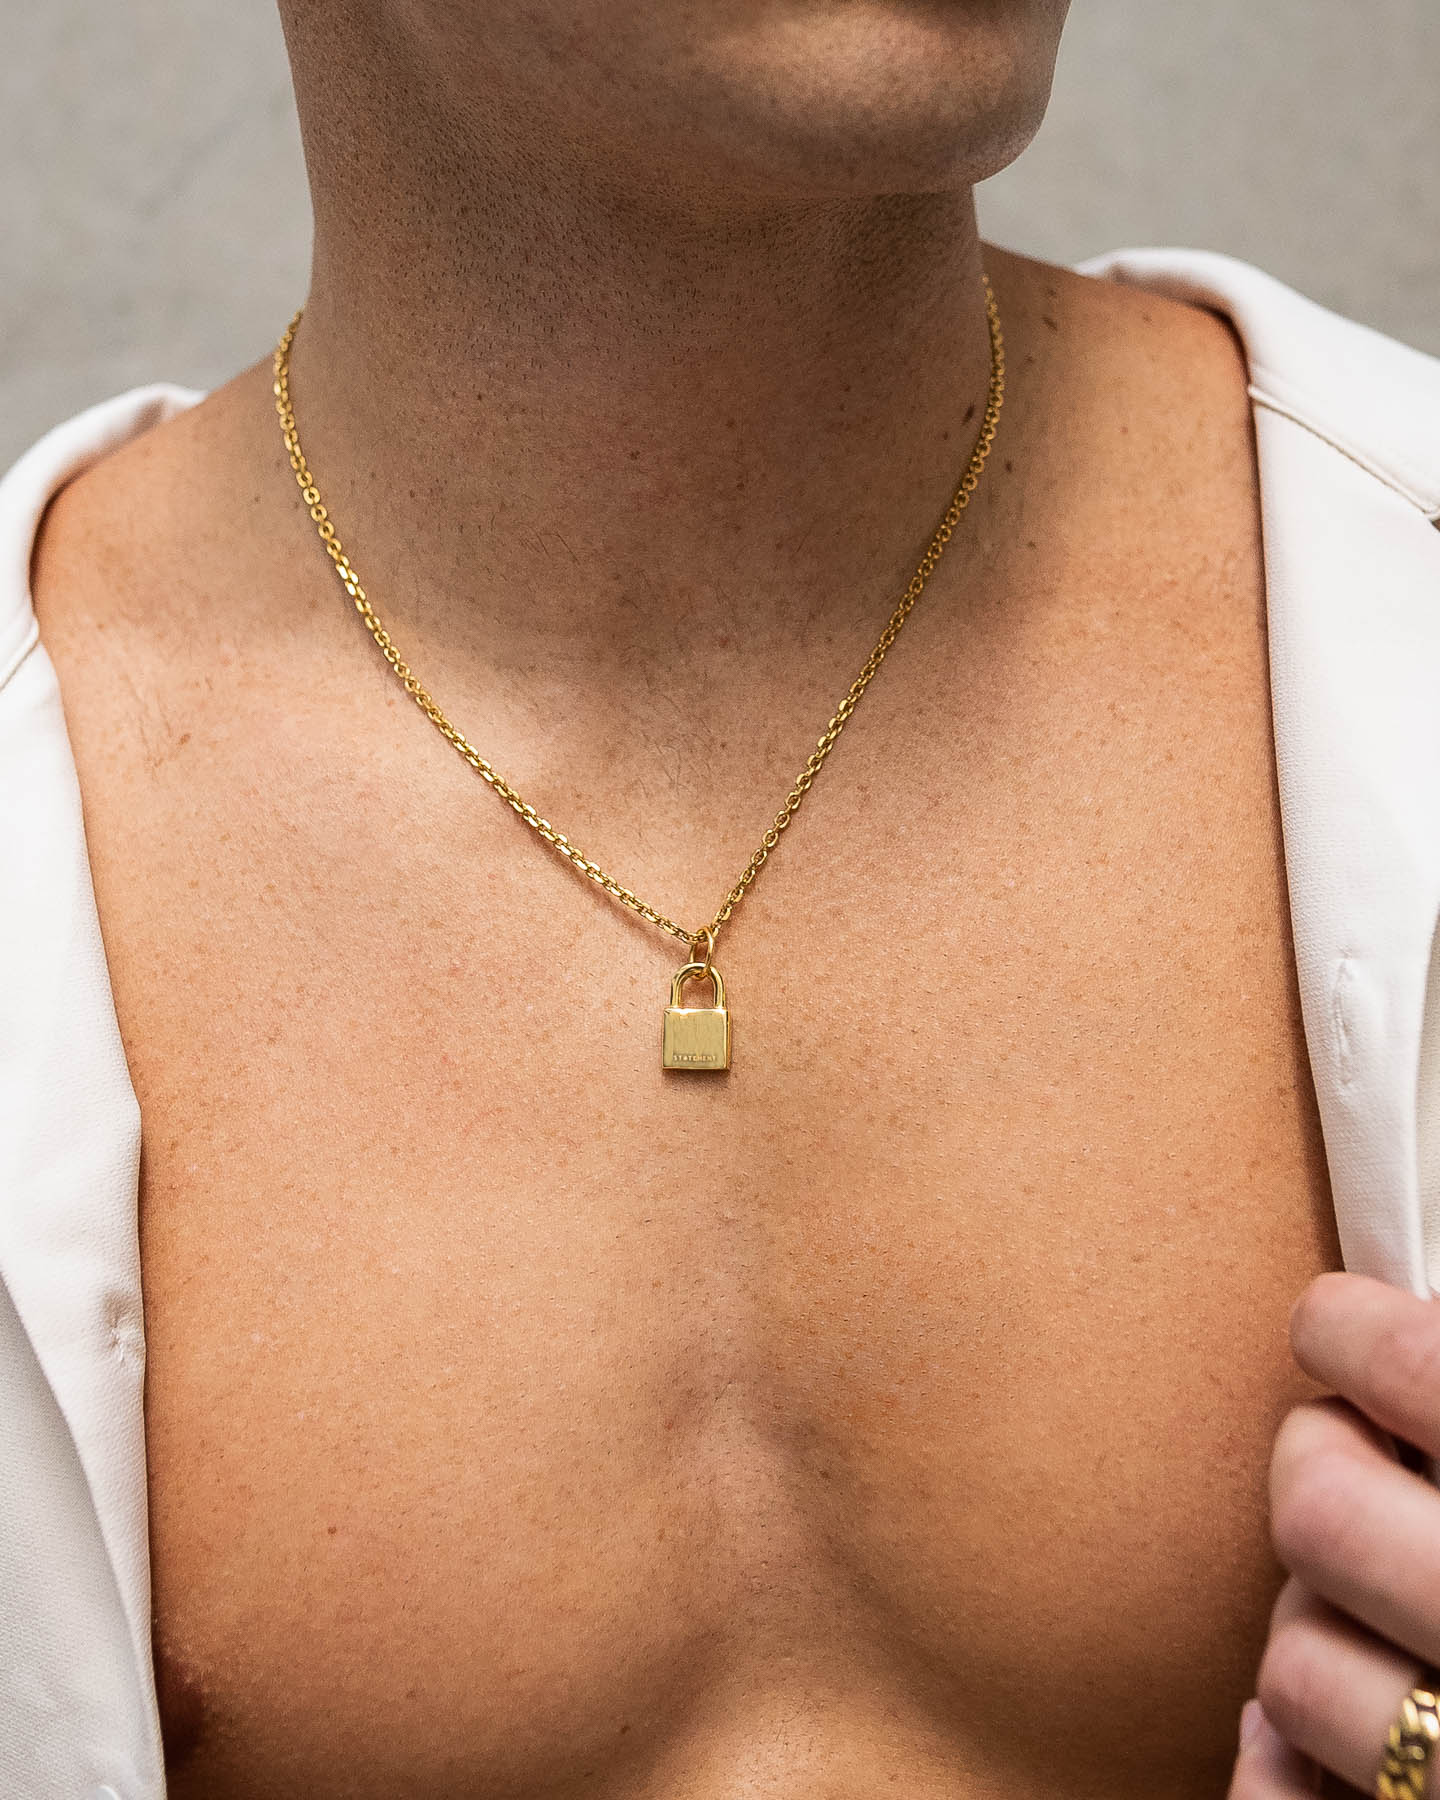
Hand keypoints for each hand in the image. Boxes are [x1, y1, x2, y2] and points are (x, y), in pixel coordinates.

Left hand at [1230, 1272, 1439, 1795]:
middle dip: (1317, 1472)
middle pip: (1318, 1507)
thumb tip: (1409, 1301)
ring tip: (1375, 1619)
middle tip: (1352, 1465)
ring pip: (1294, 1665)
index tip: (1334, 1323)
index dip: (1352, 1330)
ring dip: (1315, 1633)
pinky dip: (1281, 1770)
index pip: (1415, 1368)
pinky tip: (1310, 1745)